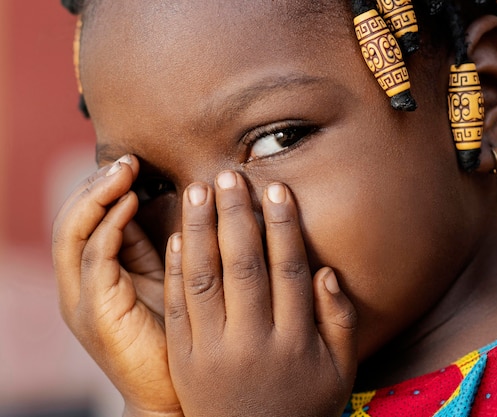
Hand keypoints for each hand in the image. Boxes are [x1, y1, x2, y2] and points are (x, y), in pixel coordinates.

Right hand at [52, 155, 181, 416]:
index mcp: (97, 275)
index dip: (104, 187)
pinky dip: (108, 225)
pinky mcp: (95, 311)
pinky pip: (93, 259)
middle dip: (96, 184)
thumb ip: (154, 247)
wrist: (171, 392)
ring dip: (97, 196)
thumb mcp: (163, 280)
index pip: (87, 219)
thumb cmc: (175, 334)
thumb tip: (167, 203)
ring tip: (124, 171)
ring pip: (72, 233)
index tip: (135, 162)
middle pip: (71, 220)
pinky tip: (129, 204)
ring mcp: (82, 298)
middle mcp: (81, 284)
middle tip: (127, 159)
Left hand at [164, 171, 357, 416]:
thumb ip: (338, 321)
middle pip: (243, 267)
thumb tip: (325, 272)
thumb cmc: (303, 406)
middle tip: (229, 175)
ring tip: (197, 191)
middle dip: (236, 216)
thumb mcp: (339, 372)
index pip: (287, 271)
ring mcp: (213, 350)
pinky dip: (176, 270)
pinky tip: (175, 236)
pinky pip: (176, 307)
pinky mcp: (184, 358)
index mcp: (293, 341)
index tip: (276, 190)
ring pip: (204, 279)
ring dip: (199, 230)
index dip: (282, 227)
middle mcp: (252, 342)